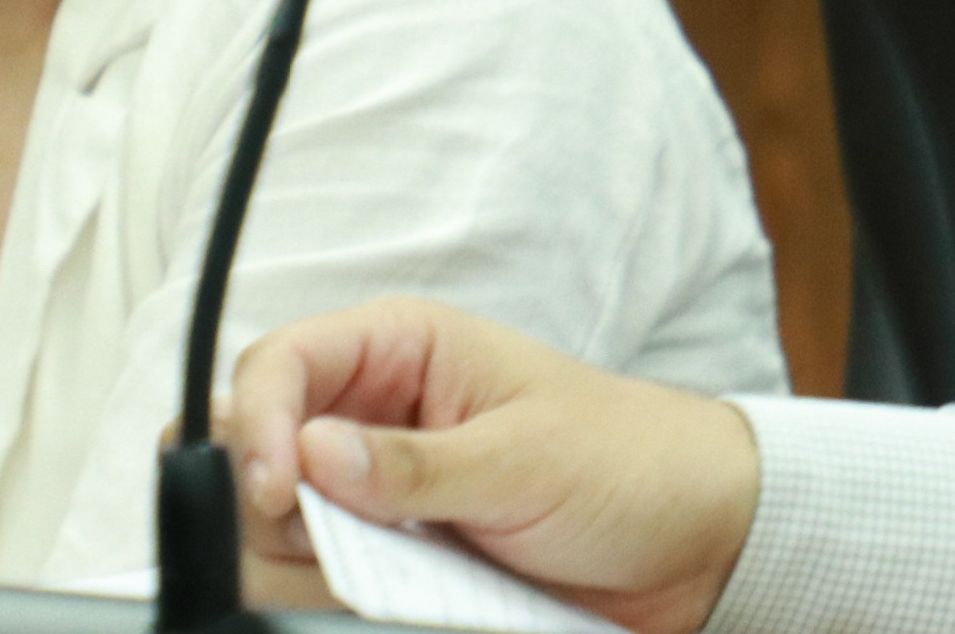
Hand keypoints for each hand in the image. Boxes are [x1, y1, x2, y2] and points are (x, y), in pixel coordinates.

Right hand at [220, 297, 762, 633]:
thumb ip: (416, 465)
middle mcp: (375, 419)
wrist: (696, 542)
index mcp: (404, 352)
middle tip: (347, 538)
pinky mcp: (392, 562)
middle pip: (258, 460)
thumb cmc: (631, 462)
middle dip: (283, 509)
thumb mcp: (527, 458)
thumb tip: (313, 453)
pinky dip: (348, 601)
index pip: (278, 365)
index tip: (279, 491)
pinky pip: (325, 588)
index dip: (258, 425)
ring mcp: (378, 497)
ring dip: (321, 566)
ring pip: (277, 538)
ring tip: (417, 564)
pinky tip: (419, 594)